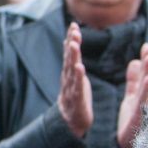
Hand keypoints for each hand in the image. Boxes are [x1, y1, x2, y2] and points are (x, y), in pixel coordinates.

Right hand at [58, 22, 92, 137]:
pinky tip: (79, 67)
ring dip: (72, 56)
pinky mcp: (77, 99)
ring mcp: (71, 88)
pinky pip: (77, 86)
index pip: (69, 53)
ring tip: (74, 44)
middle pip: (69, 58)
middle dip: (71, 44)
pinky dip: (77, 76)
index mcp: (69, 73)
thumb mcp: (74, 76)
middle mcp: (68, 78)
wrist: (70, 122)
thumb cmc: (74, 97)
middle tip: (73, 30)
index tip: (73, 25)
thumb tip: (69, 42)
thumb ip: (71, 59)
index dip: (70, 39)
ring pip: (71, 70)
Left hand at [117, 42, 147, 147]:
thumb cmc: (133, 120)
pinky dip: (146, 91)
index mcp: (142, 93)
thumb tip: (135, 61)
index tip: (146, 46)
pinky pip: (143, 102)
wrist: (128, 144)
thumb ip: (134, 80)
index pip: (145, 74)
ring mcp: (145, 107)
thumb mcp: (132, 96)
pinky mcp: (140, 116)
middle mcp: (146, 99)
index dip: (146, 60)